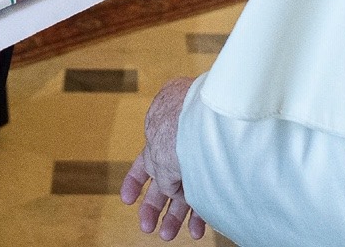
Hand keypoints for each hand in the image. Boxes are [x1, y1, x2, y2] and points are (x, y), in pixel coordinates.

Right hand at [121, 77, 205, 240]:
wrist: (206, 109)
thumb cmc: (178, 121)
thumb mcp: (157, 154)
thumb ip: (160, 174)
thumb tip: (170, 190)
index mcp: (158, 136)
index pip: (143, 164)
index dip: (134, 183)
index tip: (127, 199)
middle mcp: (177, 144)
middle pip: (164, 181)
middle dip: (156, 206)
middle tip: (152, 229)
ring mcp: (198, 153)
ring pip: (186, 189)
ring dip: (177, 215)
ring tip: (175, 235)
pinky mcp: (217, 164)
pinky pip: (207, 191)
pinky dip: (202, 210)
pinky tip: (200, 226)